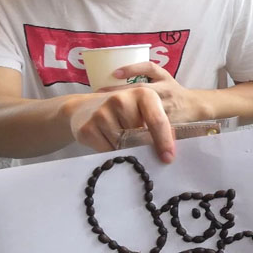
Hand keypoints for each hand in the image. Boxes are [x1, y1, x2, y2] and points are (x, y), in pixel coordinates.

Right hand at [74, 61, 195, 162]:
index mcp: (143, 94)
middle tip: (138, 144)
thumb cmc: (123, 113)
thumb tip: (168, 153)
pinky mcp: (88, 128)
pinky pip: (107, 151)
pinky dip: (111, 152)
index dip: (164, 141)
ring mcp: (102, 113)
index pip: (157, 120)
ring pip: (123, 146)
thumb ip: (158, 126)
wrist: (84, 108)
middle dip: (142, 146)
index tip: (168, 158)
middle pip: (140, 137)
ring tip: (120, 138)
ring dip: (125, 149)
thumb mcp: (144, 112)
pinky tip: (107, 141)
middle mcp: (121, 100)